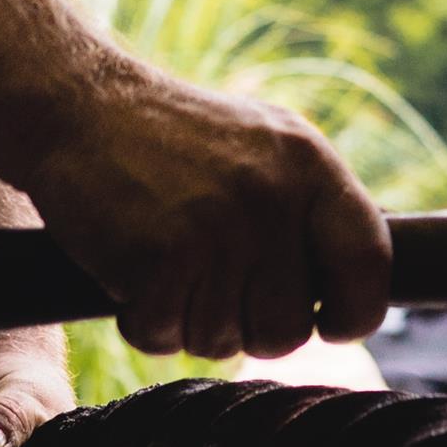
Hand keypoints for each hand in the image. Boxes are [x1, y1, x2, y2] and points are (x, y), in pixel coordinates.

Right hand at [22, 70, 391, 359]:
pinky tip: (130, 274)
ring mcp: (218, 228)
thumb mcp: (264, 147)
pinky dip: (142, 322)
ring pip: (223, 342)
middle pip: (289, 331)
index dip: (355, 313)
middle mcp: (272, 197)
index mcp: (310, 166)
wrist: (76, 104)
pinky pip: (164, 338)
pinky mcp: (161, 257)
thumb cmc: (171, 140)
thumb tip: (359, 294)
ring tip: (164, 266)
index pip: (370, 265)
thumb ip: (311, 211)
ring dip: (186, 322)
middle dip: (247, 329)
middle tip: (210, 289)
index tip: (329, 325)